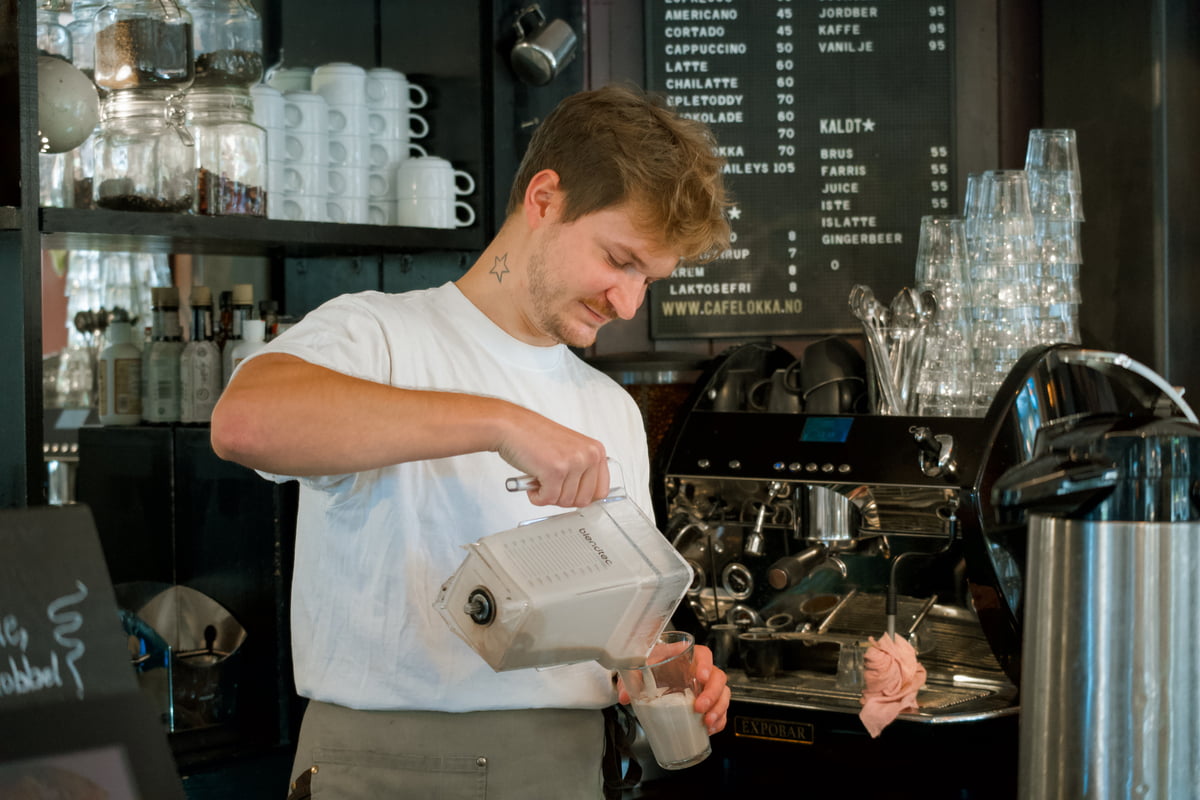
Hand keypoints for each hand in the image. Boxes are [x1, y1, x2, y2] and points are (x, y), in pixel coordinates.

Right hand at [495, 407, 609, 507]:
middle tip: (550, 486)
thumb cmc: (534, 437)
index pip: (601, 491)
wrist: (510, 426)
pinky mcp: (555, 471)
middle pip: (584, 500)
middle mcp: (588, 455)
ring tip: (540, 479)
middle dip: (563, 498)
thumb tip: (588, 497)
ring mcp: (573, 462)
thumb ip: (582, 471)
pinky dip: (537, 497)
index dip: (582, 497)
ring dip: (548, 496)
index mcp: (595, 451)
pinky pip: (548, 499)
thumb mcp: (570, 451)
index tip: (570, 494)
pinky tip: (532, 483)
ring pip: (565, 501)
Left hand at [615, 643, 730, 735]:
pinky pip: (722, 711)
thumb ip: (631, 680)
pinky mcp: (709, 704)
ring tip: (706, 722)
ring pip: (723, 694)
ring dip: (718, 709)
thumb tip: (625, 696)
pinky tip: (709, 729)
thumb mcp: (641, 669)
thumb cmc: (652, 668)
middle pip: (718, 677)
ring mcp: (706, 688)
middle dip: (712, 694)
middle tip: (699, 707)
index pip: (703, 654)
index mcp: (686, 658)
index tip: (701, 676)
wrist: (653, 679)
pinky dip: (719, 721)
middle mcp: (700, 672)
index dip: (705, 664)